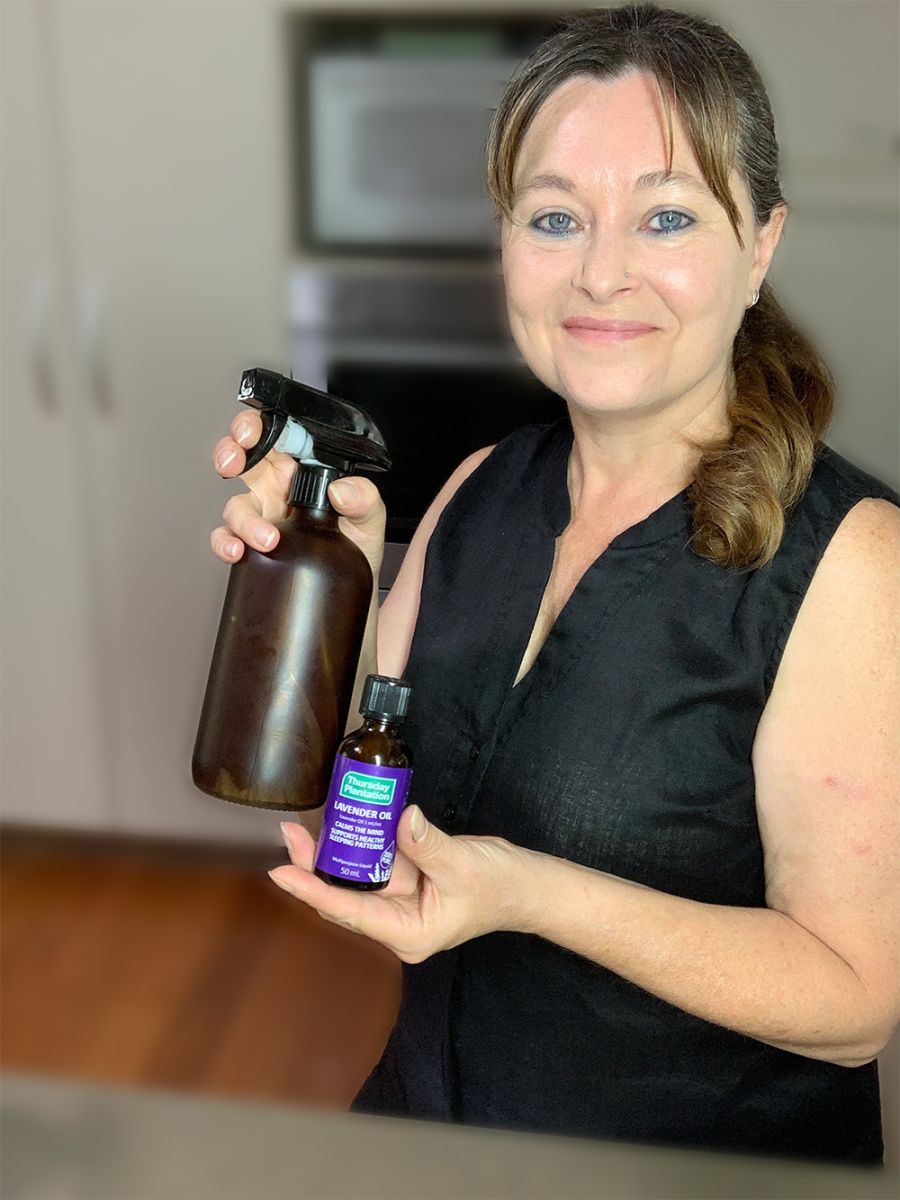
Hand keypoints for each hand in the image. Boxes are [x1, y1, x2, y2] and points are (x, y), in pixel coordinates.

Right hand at [210, 410, 385, 574]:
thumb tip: (341, 490)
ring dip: (243, 518)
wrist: (350, 588)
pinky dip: (224, 543)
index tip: (253, 434)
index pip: (275, 435)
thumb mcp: (370, 518)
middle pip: (243, 457)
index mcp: (302, 469)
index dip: (257, 427)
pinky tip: (237, 551)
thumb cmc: (357, 546)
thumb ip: (364, 498)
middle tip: (234, 461)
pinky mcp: (251, 543)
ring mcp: (262, 514)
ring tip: (267, 538)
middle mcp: (276, 487)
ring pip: (235, 503)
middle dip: (231, 452)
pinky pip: (226, 537)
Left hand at [269, 807, 529, 962]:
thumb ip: (427, 843)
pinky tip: (342, 823)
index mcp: (408, 933)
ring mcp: (399, 902)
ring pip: (354, 880)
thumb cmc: (498, 885)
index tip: (281, 872)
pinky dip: (358, 844)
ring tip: (303, 828)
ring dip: (331, 854)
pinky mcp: (405, 881)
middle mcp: (396, 923)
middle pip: (343, 897)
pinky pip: (373, 864)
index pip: (350, 911)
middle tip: (291, 833)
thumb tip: (401, 818)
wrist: (525, 885)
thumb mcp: (462, 864)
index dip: (312, 889)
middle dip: (314, 866)